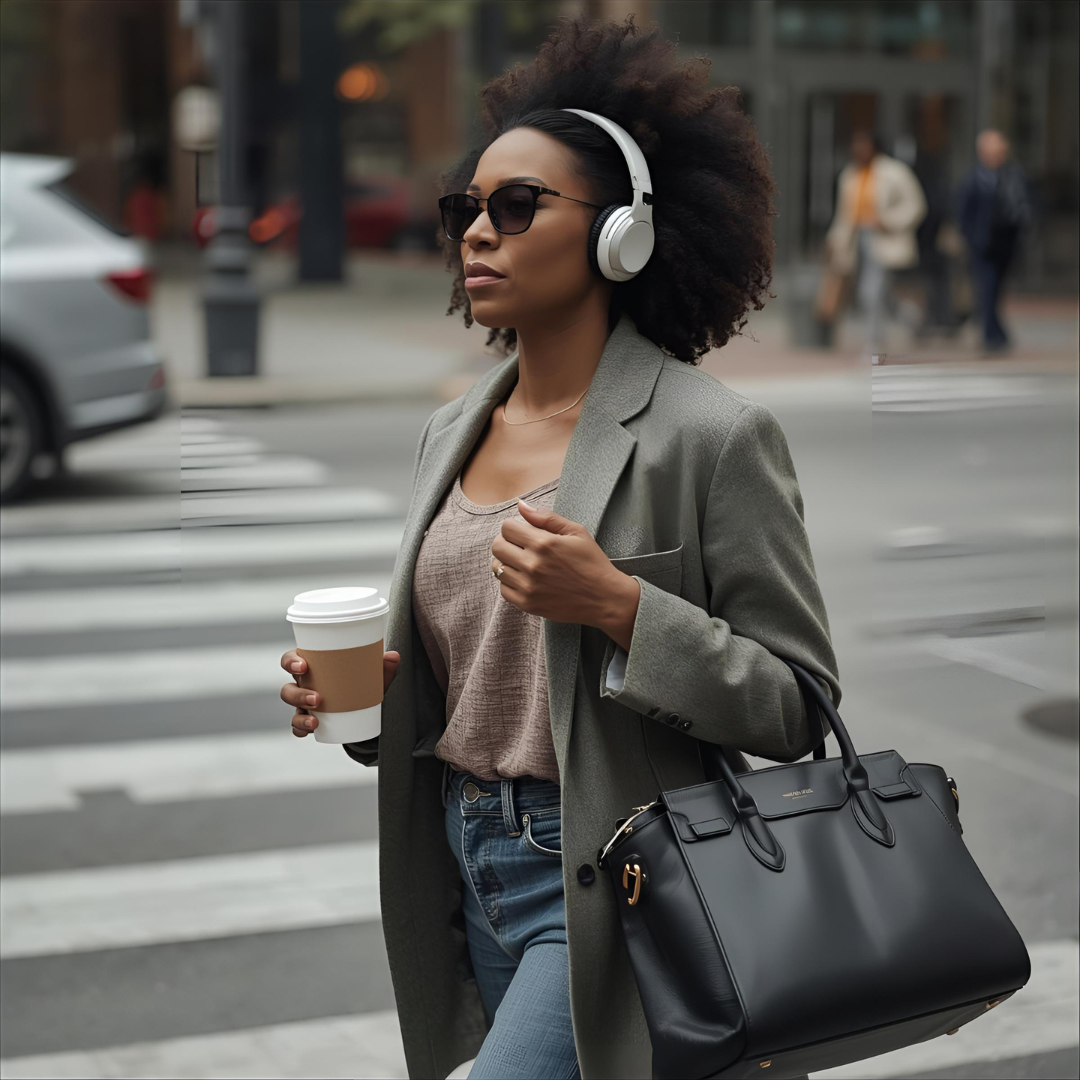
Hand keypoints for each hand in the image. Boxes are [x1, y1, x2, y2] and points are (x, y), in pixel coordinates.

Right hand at [281, 649, 399, 736]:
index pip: (291, 659)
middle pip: (288, 687)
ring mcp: (304, 704)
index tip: (303, 666)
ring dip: (301, 714)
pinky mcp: (310, 719)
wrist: (366, 708)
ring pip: (292, 709)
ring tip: (316, 720)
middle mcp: (304, 684)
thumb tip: (393, 656)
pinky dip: (301, 728)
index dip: (291, 661)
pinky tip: (311, 730)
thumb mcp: (374, 675)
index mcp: (313, 666)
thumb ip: (384, 666)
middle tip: (317, 698)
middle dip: (298, 693)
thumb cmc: (361, 682)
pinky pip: (298, 726)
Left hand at [490, 498, 624, 625]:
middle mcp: (532, 565)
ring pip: (497, 569)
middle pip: (497, 547)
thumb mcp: (576, 532)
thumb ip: (546, 517)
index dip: (514, 527)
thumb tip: (521, 505)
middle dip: (507, 542)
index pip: (506, 528)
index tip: (524, 532)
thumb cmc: (592, 563)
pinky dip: (510, 582)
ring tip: (524, 563)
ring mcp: (528, 587)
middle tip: (521, 546)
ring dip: (508, 563)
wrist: (605, 598)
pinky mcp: (527, 604)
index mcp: (543, 543)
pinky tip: (526, 579)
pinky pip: (504, 589)